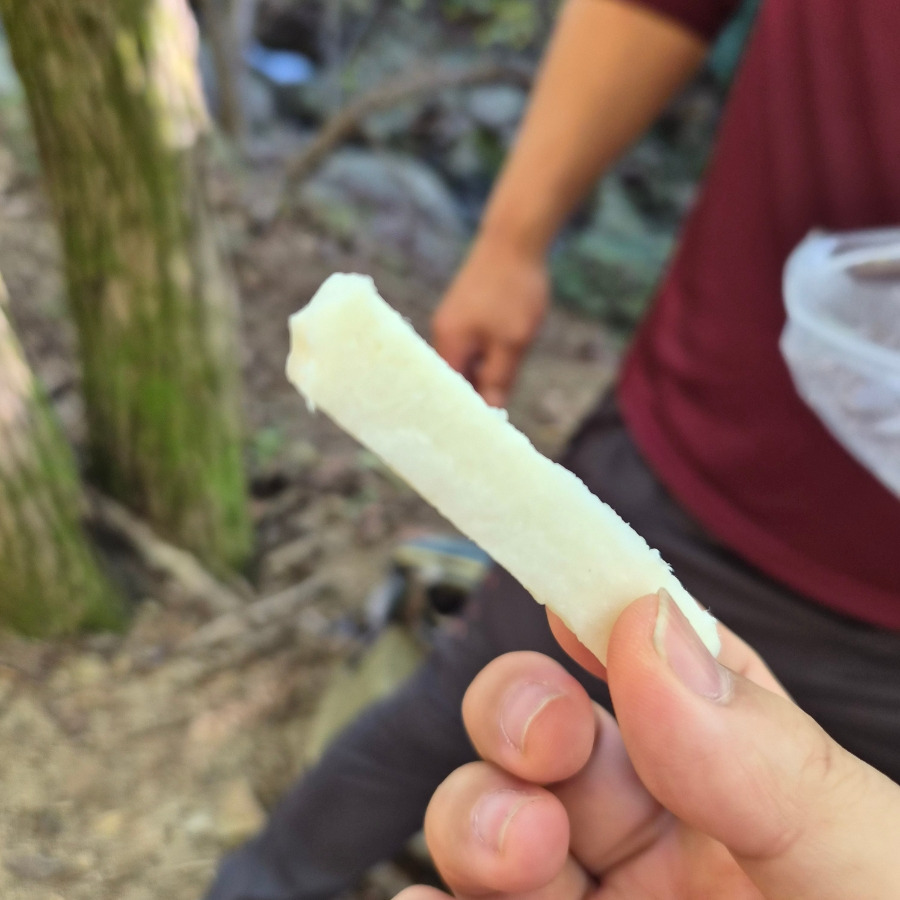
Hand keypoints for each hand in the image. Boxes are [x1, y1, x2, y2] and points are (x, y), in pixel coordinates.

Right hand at [396, 592, 899, 898]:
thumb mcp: (864, 872)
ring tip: (511, 855)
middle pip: (555, 739)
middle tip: (540, 746)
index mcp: (746, 794)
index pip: (660, 674)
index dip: (609, 620)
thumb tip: (649, 620)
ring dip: (474, 817)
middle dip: (521, 716)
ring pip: (493, 828)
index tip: (569, 592)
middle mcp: (666, 853)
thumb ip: (765, 754)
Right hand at [432, 238, 548, 407]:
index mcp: (448, 345)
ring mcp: (451, 323)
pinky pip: (470, 348)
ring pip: (464, 365)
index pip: (447, 394)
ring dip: (482, 377)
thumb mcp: (513, 342)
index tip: (476, 435)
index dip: (462, 415)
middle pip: (453, 381)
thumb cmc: (513, 290)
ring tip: (501, 391)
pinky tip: (503, 362)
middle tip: (493, 422)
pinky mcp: (462, 314)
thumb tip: (489, 414)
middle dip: (472, 399)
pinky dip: (483, 360)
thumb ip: (498, 380)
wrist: (514, 238)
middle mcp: (441, 335)